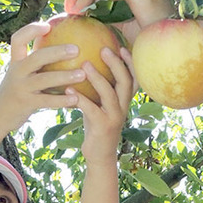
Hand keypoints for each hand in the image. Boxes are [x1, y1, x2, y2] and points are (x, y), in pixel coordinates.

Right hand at [0, 22, 87, 127]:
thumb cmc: (16, 92)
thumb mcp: (20, 74)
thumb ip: (35, 63)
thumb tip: (59, 48)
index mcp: (15, 62)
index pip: (18, 39)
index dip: (31, 30)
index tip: (47, 25)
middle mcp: (17, 72)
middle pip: (36, 57)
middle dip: (57, 51)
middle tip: (76, 49)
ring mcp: (21, 88)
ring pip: (44, 79)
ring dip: (64, 76)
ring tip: (82, 74)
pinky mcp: (26, 103)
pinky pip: (46, 100)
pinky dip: (62, 100)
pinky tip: (76, 98)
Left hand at [68, 45, 134, 164]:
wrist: (99, 155)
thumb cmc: (96, 126)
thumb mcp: (99, 105)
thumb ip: (98, 89)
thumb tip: (84, 65)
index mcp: (124, 100)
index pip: (134, 78)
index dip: (131, 63)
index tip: (122, 46)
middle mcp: (123, 107)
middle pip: (126, 82)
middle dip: (116, 64)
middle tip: (103, 50)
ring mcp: (114, 117)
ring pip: (110, 94)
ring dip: (97, 77)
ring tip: (84, 64)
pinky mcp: (103, 127)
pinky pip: (92, 110)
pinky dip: (81, 99)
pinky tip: (68, 90)